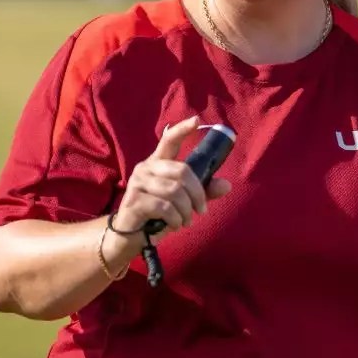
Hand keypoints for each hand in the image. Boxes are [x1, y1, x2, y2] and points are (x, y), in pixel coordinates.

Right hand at [110, 115, 231, 239]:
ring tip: (185, 221)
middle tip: (201, 210)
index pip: (169, 140)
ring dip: (186, 210)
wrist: (130, 236)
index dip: (183, 129)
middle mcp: (145, 168)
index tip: (197, 120)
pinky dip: (175, 219)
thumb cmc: (157, 215)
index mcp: (158, 163)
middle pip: (181, 171)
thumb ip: (203, 192)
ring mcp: (137, 183)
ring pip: (174, 191)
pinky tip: (174, 225)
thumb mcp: (183, 202)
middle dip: (197, 193)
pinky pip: (164, 207)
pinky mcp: (133, 200)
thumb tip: (227, 185)